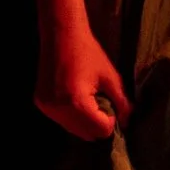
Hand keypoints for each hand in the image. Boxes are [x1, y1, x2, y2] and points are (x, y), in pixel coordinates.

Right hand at [36, 21, 131, 141]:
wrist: (61, 35)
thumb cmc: (89, 52)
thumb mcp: (111, 78)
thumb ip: (122, 103)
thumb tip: (128, 122)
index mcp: (77, 103)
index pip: (101, 131)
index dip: (111, 120)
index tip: (112, 104)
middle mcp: (58, 110)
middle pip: (87, 134)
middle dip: (98, 123)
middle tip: (102, 102)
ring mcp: (47, 108)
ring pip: (74, 130)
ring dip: (85, 121)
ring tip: (89, 98)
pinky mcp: (41, 103)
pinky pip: (62, 120)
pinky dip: (73, 115)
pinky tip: (76, 96)